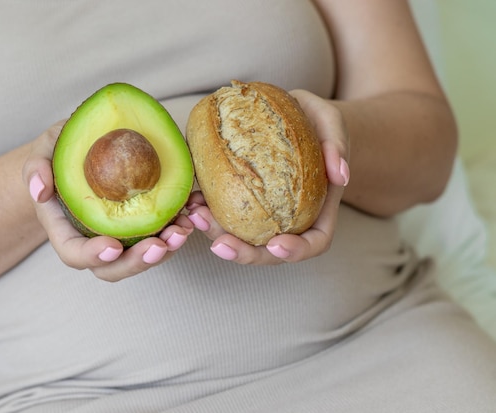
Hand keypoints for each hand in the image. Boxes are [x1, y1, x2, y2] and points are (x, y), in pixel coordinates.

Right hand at [22, 120, 193, 281]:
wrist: (86, 149)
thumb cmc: (63, 152)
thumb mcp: (45, 149)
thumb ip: (36, 166)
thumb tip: (39, 190)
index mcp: (64, 229)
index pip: (73, 253)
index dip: (91, 256)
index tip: (111, 247)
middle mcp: (93, 240)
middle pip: (112, 268)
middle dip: (136, 262)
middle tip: (159, 246)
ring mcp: (120, 237)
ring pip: (141, 258)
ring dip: (164, 250)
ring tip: (182, 231)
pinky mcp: (144, 226)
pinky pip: (160, 238)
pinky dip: (176, 230)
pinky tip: (191, 215)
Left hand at [187, 89, 349, 264]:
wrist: (294, 117)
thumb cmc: (317, 123)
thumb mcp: (332, 123)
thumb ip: (338, 145)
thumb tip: (340, 174)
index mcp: (318, 212)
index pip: (314, 242)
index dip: (296, 251)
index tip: (277, 245)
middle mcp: (289, 221)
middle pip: (270, 252)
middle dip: (244, 254)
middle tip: (220, 244)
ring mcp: (263, 215)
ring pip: (241, 238)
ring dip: (216, 234)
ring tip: (195, 216)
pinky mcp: (240, 202)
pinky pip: (223, 214)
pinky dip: (206, 211)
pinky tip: (191, 200)